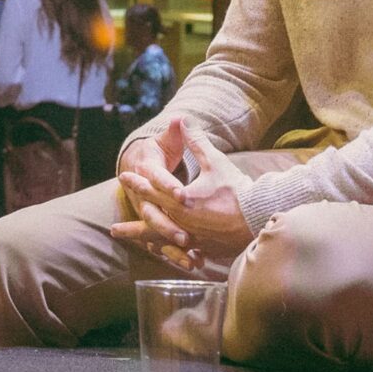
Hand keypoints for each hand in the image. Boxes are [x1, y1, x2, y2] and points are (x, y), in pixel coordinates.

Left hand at [112, 119, 252, 264]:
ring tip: (123, 238)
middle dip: (133, 216)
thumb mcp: (215, 161)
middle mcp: (182, 220)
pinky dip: (167, 250)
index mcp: (182, 199)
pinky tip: (160, 252)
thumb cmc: (236, 189)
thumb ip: (196, 141)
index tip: (123, 175)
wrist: (258, 218)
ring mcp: (192, 237)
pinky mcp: (204, 247)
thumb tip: (183, 119)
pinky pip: (180, 250)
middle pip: (151, 216)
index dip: (138, 181)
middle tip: (114, 222)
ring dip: (141, 236)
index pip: (154, 187)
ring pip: (161, 238)